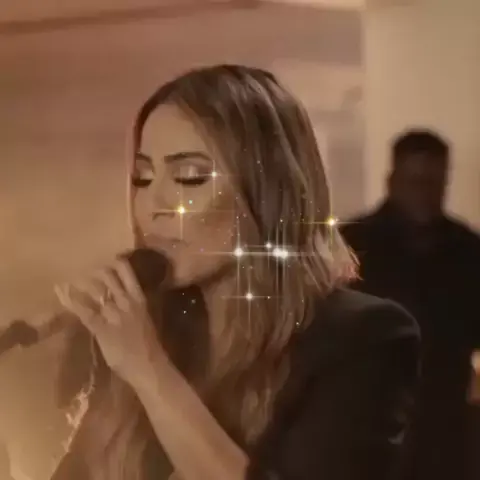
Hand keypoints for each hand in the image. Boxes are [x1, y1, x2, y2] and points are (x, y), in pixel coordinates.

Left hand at [55, 259, 165, 385]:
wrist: (148, 366)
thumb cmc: (149, 346)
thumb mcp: (143, 320)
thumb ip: (130, 308)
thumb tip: (116, 301)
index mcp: (139, 299)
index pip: (127, 272)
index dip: (116, 263)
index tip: (109, 260)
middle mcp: (127, 302)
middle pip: (108, 277)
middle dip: (96, 272)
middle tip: (86, 272)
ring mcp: (114, 314)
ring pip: (95, 290)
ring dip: (82, 283)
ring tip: (71, 280)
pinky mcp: (102, 328)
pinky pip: (85, 312)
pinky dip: (73, 302)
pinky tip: (64, 295)